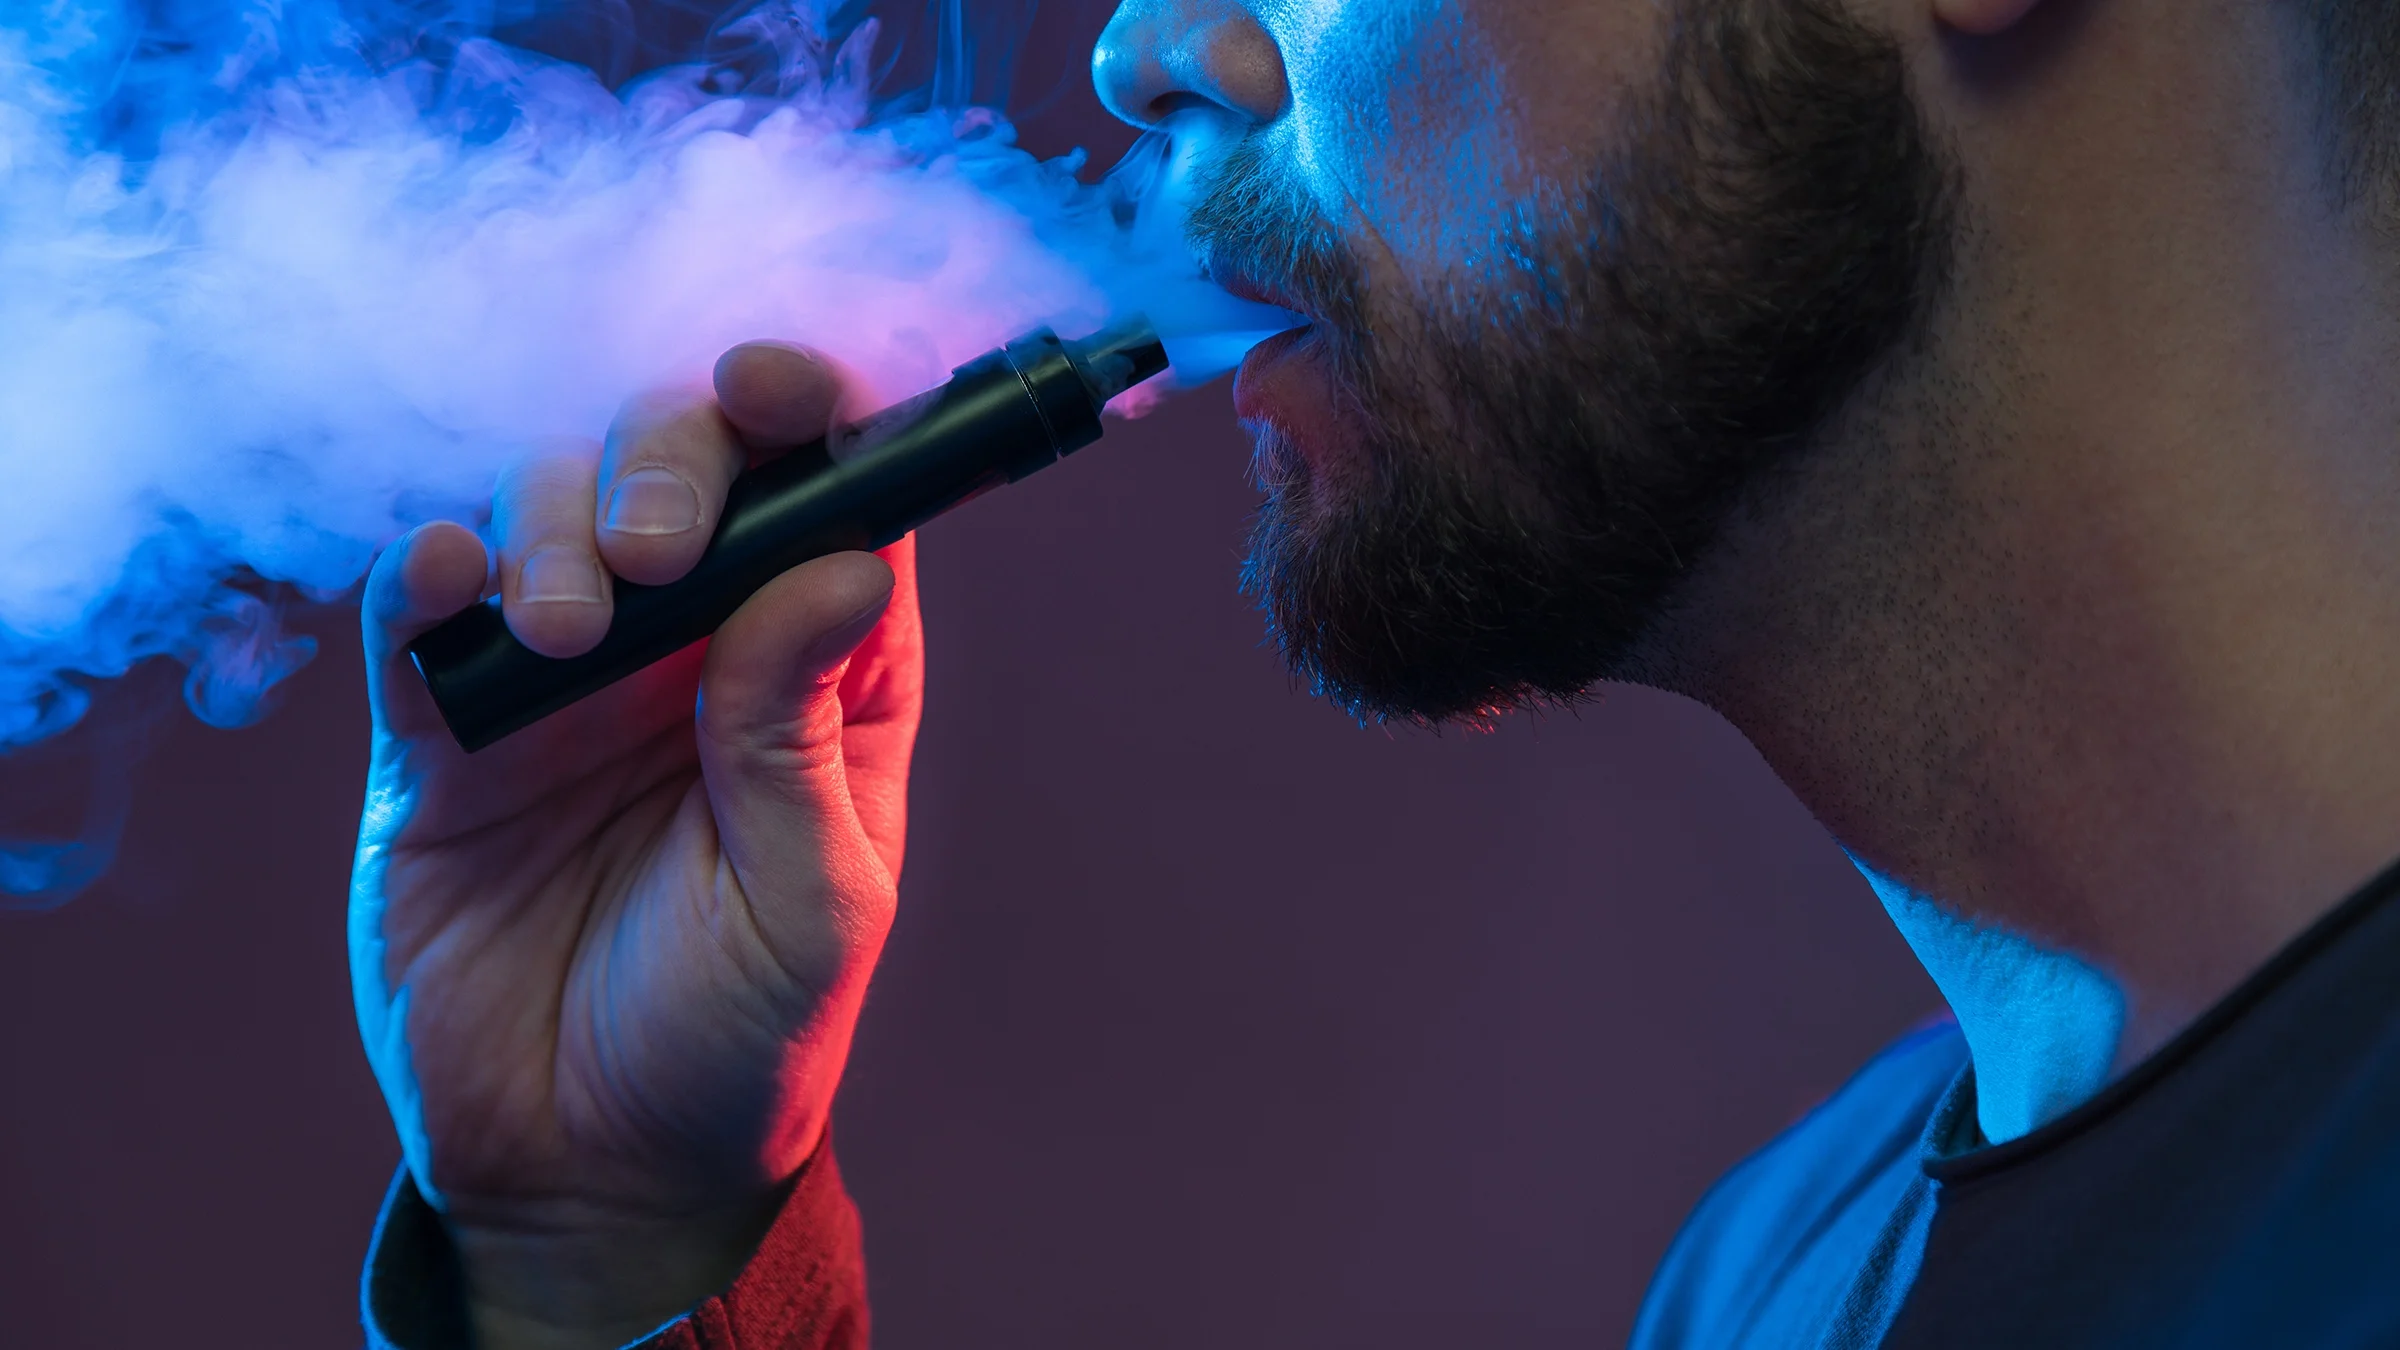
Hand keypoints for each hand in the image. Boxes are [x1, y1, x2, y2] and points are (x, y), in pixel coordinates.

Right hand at [349, 343, 918, 1348]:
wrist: (591, 1166)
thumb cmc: (738, 1035)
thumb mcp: (812, 902)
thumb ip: (804, 732)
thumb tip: (846, 563)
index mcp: (819, 671)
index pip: (831, 495)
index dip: (811, 416)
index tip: (776, 390)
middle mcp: (696, 645)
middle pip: (683, 466)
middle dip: (665, 459)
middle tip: (654, 548)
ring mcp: (565, 678)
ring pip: (545, 506)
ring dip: (548, 525)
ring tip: (560, 632)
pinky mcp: (443, 732)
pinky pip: (419, 613)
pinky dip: (426, 573)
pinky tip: (450, 585)